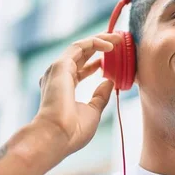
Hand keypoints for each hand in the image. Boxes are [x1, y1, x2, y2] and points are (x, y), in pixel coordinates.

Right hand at [32, 33, 121, 157]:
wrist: (56, 137)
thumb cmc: (72, 131)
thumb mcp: (93, 111)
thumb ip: (100, 96)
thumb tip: (109, 81)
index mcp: (64, 88)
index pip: (80, 69)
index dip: (96, 62)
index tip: (111, 58)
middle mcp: (58, 76)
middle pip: (80, 54)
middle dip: (99, 46)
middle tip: (118, 41)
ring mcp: (58, 70)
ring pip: (80, 47)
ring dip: (100, 40)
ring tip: (118, 38)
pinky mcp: (60, 65)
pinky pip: (79, 47)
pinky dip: (95, 43)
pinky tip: (110, 45)